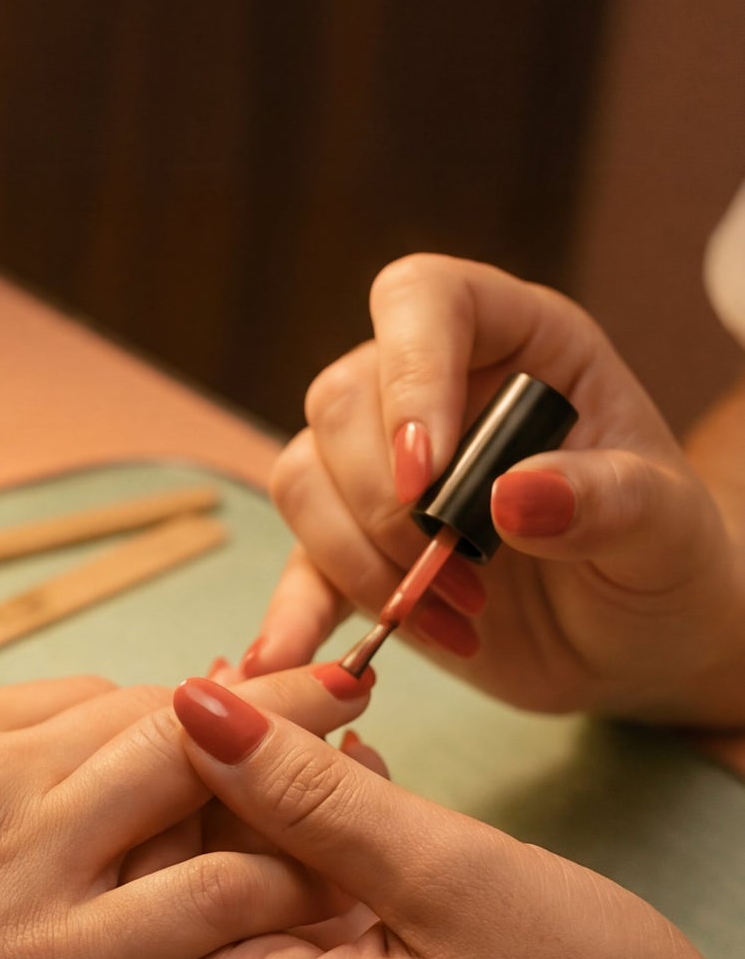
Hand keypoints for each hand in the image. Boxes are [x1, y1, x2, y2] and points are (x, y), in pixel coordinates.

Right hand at [0, 666, 372, 958]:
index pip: (81, 700)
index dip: (162, 711)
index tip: (212, 723)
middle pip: (160, 710)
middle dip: (262, 698)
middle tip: (339, 692)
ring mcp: (32, 861)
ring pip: (201, 773)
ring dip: (294, 761)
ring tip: (369, 759)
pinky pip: (207, 896)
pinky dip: (278, 878)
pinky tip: (327, 887)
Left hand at [151, 677, 744, 958]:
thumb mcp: (452, 874)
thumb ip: (307, 794)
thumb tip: (194, 714)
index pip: (155, 900)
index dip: (179, 795)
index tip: (223, 702)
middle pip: (201, 923)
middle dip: (238, 813)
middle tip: (286, 711)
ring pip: (259, 945)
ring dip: (291, 850)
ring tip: (339, 747)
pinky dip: (330, 906)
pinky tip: (371, 823)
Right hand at [247, 255, 744, 725]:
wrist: (636, 642)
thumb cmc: (662, 561)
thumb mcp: (665, 529)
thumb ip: (608, 500)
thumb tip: (513, 493)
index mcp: (517, 343)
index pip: (423, 301)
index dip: (409, 374)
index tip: (429, 477)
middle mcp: (435, 391)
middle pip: (342, 398)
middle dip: (386, 502)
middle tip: (462, 572)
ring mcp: (380, 471)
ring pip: (302, 476)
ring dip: (357, 559)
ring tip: (448, 615)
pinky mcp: (350, 552)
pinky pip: (293, 567)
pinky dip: (293, 616)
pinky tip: (293, 657)